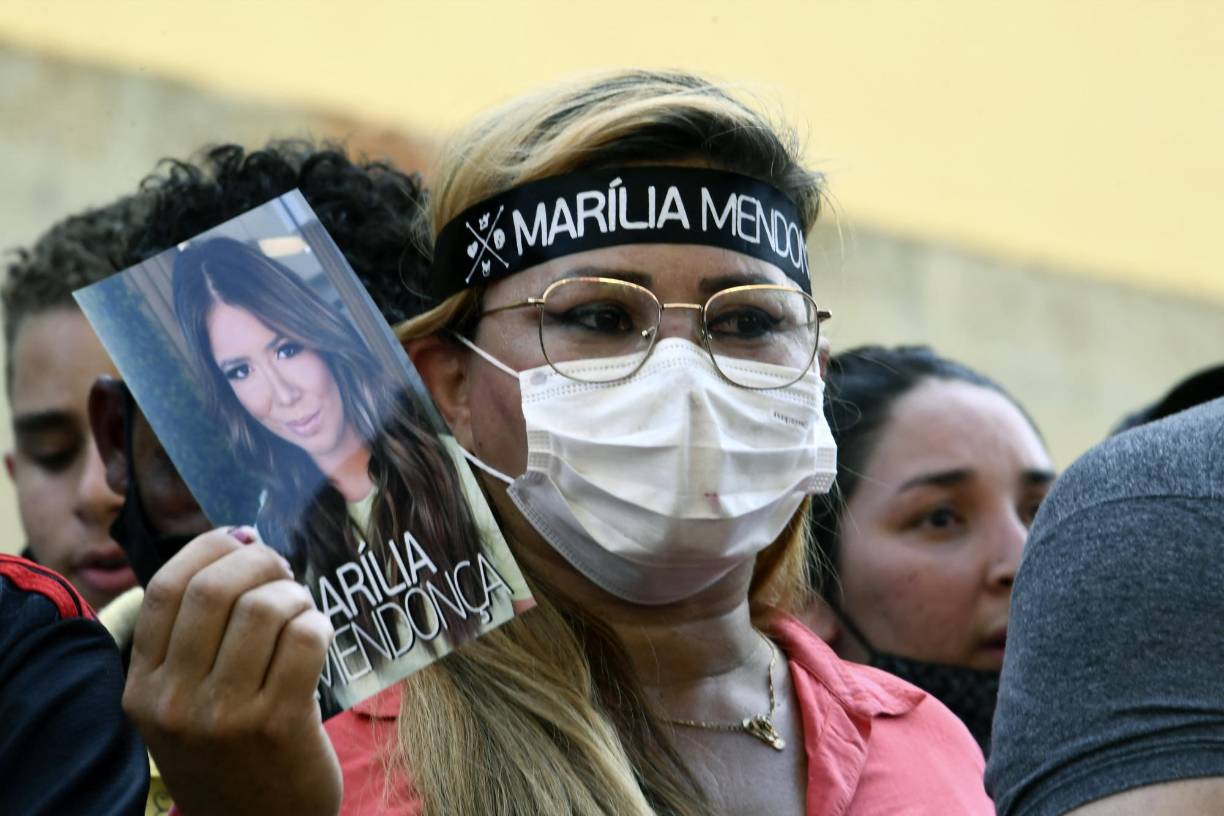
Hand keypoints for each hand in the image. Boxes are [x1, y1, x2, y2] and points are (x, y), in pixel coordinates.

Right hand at [123, 529, 340, 815]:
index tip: (240, 537)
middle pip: (216, 588)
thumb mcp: (181, 702)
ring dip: (293, 594)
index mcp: (142, 687)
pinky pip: (305, 638)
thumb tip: (238, 539)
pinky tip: (318, 636)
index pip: (165, 588)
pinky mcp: (280, 724)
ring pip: (265, 608)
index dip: (209, 547)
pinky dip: (319, 623)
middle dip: (259, 560)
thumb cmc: (227, 750)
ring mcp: (227, 715)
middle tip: (281, 568)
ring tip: (300, 608)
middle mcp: (175, 701)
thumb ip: (193, 636)